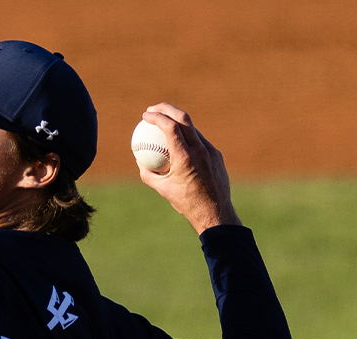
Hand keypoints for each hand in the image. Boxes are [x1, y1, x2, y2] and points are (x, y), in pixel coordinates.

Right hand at [135, 104, 241, 233]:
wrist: (214, 213)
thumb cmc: (186, 203)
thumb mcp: (162, 189)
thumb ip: (148, 174)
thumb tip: (139, 160)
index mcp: (185, 158)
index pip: (170, 127)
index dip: (156, 116)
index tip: (145, 115)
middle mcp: (200, 150)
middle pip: (183, 118)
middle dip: (166, 108)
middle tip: (153, 109)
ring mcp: (210, 151)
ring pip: (193, 128)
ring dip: (177, 121)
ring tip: (165, 123)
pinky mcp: (217, 155)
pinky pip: (200, 140)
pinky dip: (188, 136)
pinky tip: (180, 141)